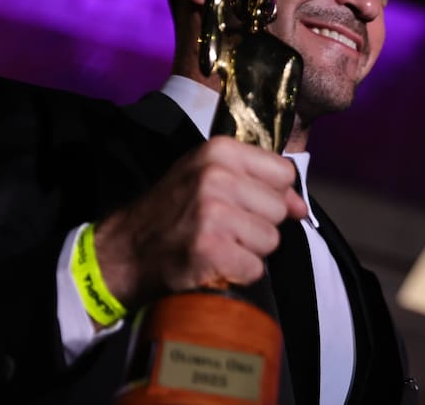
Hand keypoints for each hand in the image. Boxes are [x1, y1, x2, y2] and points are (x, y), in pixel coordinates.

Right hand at [92, 137, 308, 310]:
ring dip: (248, 251)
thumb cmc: (173, 212)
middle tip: (224, 228)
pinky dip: (237, 273)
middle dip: (258, 225)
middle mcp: (216, 176)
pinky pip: (255, 268)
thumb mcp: (209, 178)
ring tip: (217, 244)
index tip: (246, 204)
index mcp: (220, 151)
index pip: (284, 173)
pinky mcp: (210, 249)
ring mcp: (213, 212)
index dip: (272, 194)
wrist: (124, 251)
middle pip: (278, 209)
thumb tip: (300, 207)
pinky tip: (213, 263)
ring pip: (271, 240)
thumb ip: (258, 183)